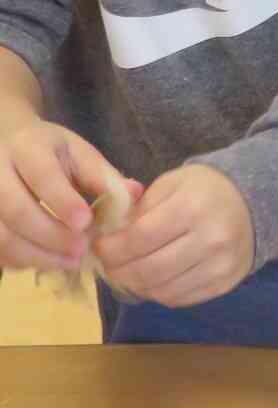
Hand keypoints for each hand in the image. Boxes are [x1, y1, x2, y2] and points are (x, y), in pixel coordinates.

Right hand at [0, 120, 131, 273]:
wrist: (8, 145)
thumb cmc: (52, 153)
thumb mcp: (79, 154)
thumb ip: (102, 176)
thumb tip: (134, 194)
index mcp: (27, 147)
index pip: (42, 175)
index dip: (63, 201)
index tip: (86, 223)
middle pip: (16, 210)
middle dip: (51, 235)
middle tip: (81, 251)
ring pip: (2, 235)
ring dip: (36, 255)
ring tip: (70, 261)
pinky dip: (21, 260)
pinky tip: (46, 261)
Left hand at [96, 165, 254, 307]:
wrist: (253, 202)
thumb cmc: (204, 190)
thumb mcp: (171, 185)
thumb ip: (139, 210)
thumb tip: (108, 238)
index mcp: (193, 207)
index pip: (139, 239)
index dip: (111, 248)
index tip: (100, 247)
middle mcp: (211, 238)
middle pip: (148, 269)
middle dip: (118, 271)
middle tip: (109, 265)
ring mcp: (220, 264)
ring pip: (161, 290)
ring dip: (137, 285)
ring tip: (130, 271)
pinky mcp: (225, 283)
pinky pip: (180, 299)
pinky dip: (159, 292)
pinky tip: (155, 278)